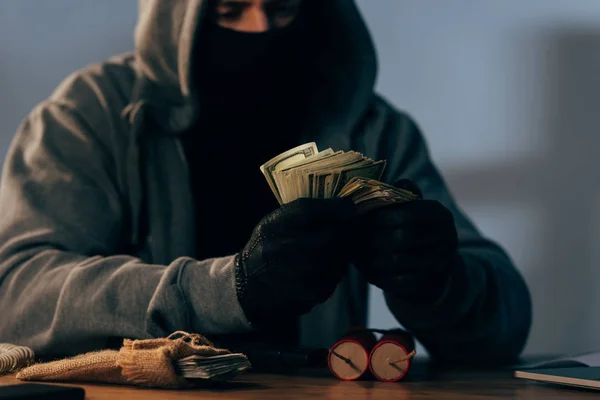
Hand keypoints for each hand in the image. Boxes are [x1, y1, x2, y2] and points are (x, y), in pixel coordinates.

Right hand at [235, 198, 355, 326]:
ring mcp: (291, 275)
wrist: (246, 287)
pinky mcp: (302, 295)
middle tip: (354, 230)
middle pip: (328, 236)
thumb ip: (302, 214)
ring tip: (341, 250)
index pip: (307, 210)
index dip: (334, 207)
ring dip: (344, 254)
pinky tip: (330, 269)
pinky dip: (336, 273)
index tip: (350, 207)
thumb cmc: (269, 248)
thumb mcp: (274, 224)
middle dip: (348, 232)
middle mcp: (280, 249)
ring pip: (335, 260)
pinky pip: (332, 280)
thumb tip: (343, 205)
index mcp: (273, 226)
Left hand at [354, 180, 458, 302]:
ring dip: (370, 257)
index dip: (381, 216)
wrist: (429, 272)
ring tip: (352, 253)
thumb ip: (396, 195)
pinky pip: (398, 282)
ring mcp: (441, 264)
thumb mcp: (409, 209)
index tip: (358, 219)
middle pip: (403, 237)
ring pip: (398, 260)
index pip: (410, 212)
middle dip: (372, 237)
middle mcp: (447, 238)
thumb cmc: (411, 232)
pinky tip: (364, 270)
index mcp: (441, 215)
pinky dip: (377, 275)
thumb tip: (377, 183)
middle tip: (350, 239)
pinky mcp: (430, 286)